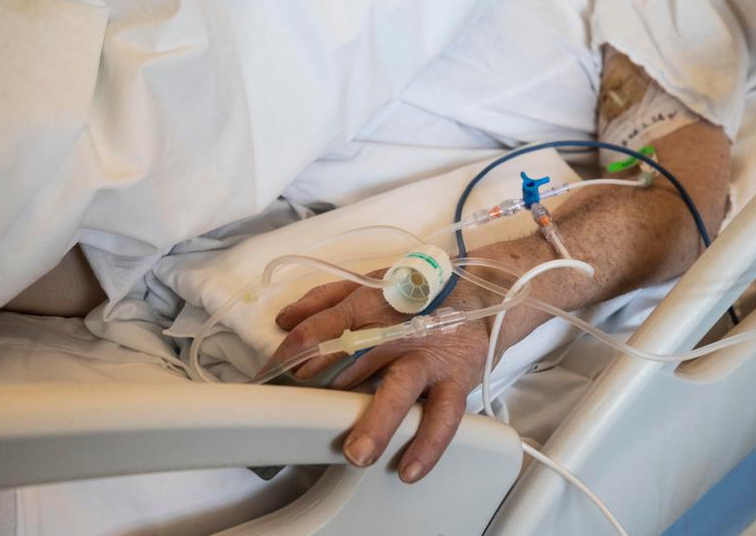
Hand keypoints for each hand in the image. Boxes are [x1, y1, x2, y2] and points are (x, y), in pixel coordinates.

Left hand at [263, 274, 491, 482]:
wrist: (486, 296)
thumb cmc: (421, 296)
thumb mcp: (371, 286)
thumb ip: (325, 300)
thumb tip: (285, 320)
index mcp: (370, 305)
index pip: (321, 328)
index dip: (291, 354)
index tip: (269, 380)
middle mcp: (398, 331)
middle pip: (354, 358)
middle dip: (323, 386)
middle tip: (298, 414)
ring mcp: (428, 358)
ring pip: (400, 390)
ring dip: (378, 422)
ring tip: (358, 453)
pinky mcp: (455, 380)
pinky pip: (443, 416)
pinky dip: (428, 443)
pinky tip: (409, 468)